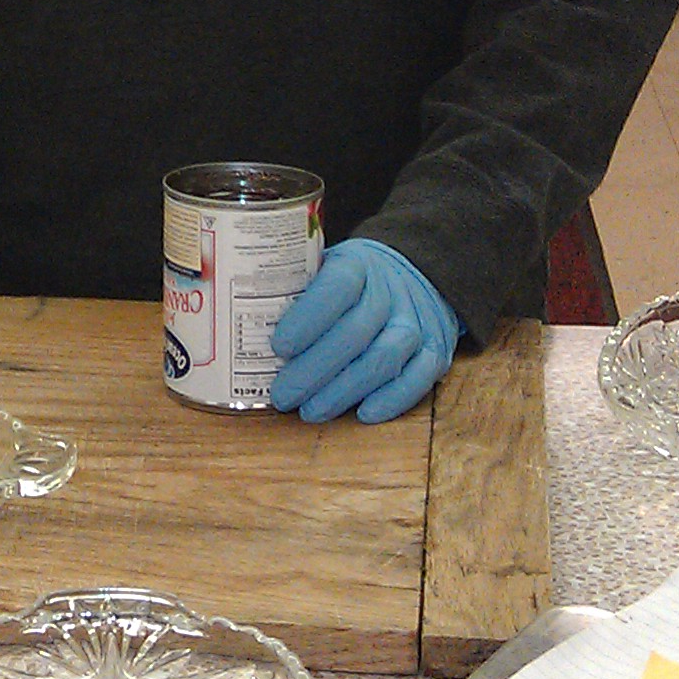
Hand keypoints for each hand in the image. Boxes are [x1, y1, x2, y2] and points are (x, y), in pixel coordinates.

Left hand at [268, 240, 461, 422]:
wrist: (416, 273)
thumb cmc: (352, 281)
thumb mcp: (325, 267)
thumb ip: (295, 289)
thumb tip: (240, 323)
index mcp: (359, 264)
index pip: (337, 286)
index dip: (309, 317)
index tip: (279, 346)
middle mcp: (391, 291)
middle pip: (356, 331)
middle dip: (315, 369)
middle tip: (282, 395)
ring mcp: (417, 321)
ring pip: (385, 357)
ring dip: (345, 390)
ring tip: (311, 410)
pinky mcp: (437, 349)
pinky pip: (420, 377)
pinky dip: (392, 399)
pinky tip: (362, 414)